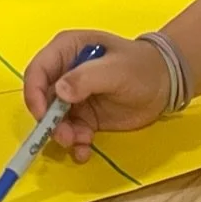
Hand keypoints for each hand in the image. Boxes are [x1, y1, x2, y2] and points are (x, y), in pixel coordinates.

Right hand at [22, 30, 171, 161]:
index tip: (43, 116)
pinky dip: (75, 144)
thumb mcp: (115, 69)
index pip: (37, 71)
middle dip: (50, 121)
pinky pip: (71, 132)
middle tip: (66, 137)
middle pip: (42, 99)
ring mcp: (73, 96)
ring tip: (82, 142)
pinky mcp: (84, 116)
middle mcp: (64, 72)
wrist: (166, 84)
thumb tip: (59, 92)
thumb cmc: (140, 67)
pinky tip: (85, 151)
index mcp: (66, 50)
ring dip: (63, 135)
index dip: (34, 94)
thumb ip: (86, 78)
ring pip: (54, 120)